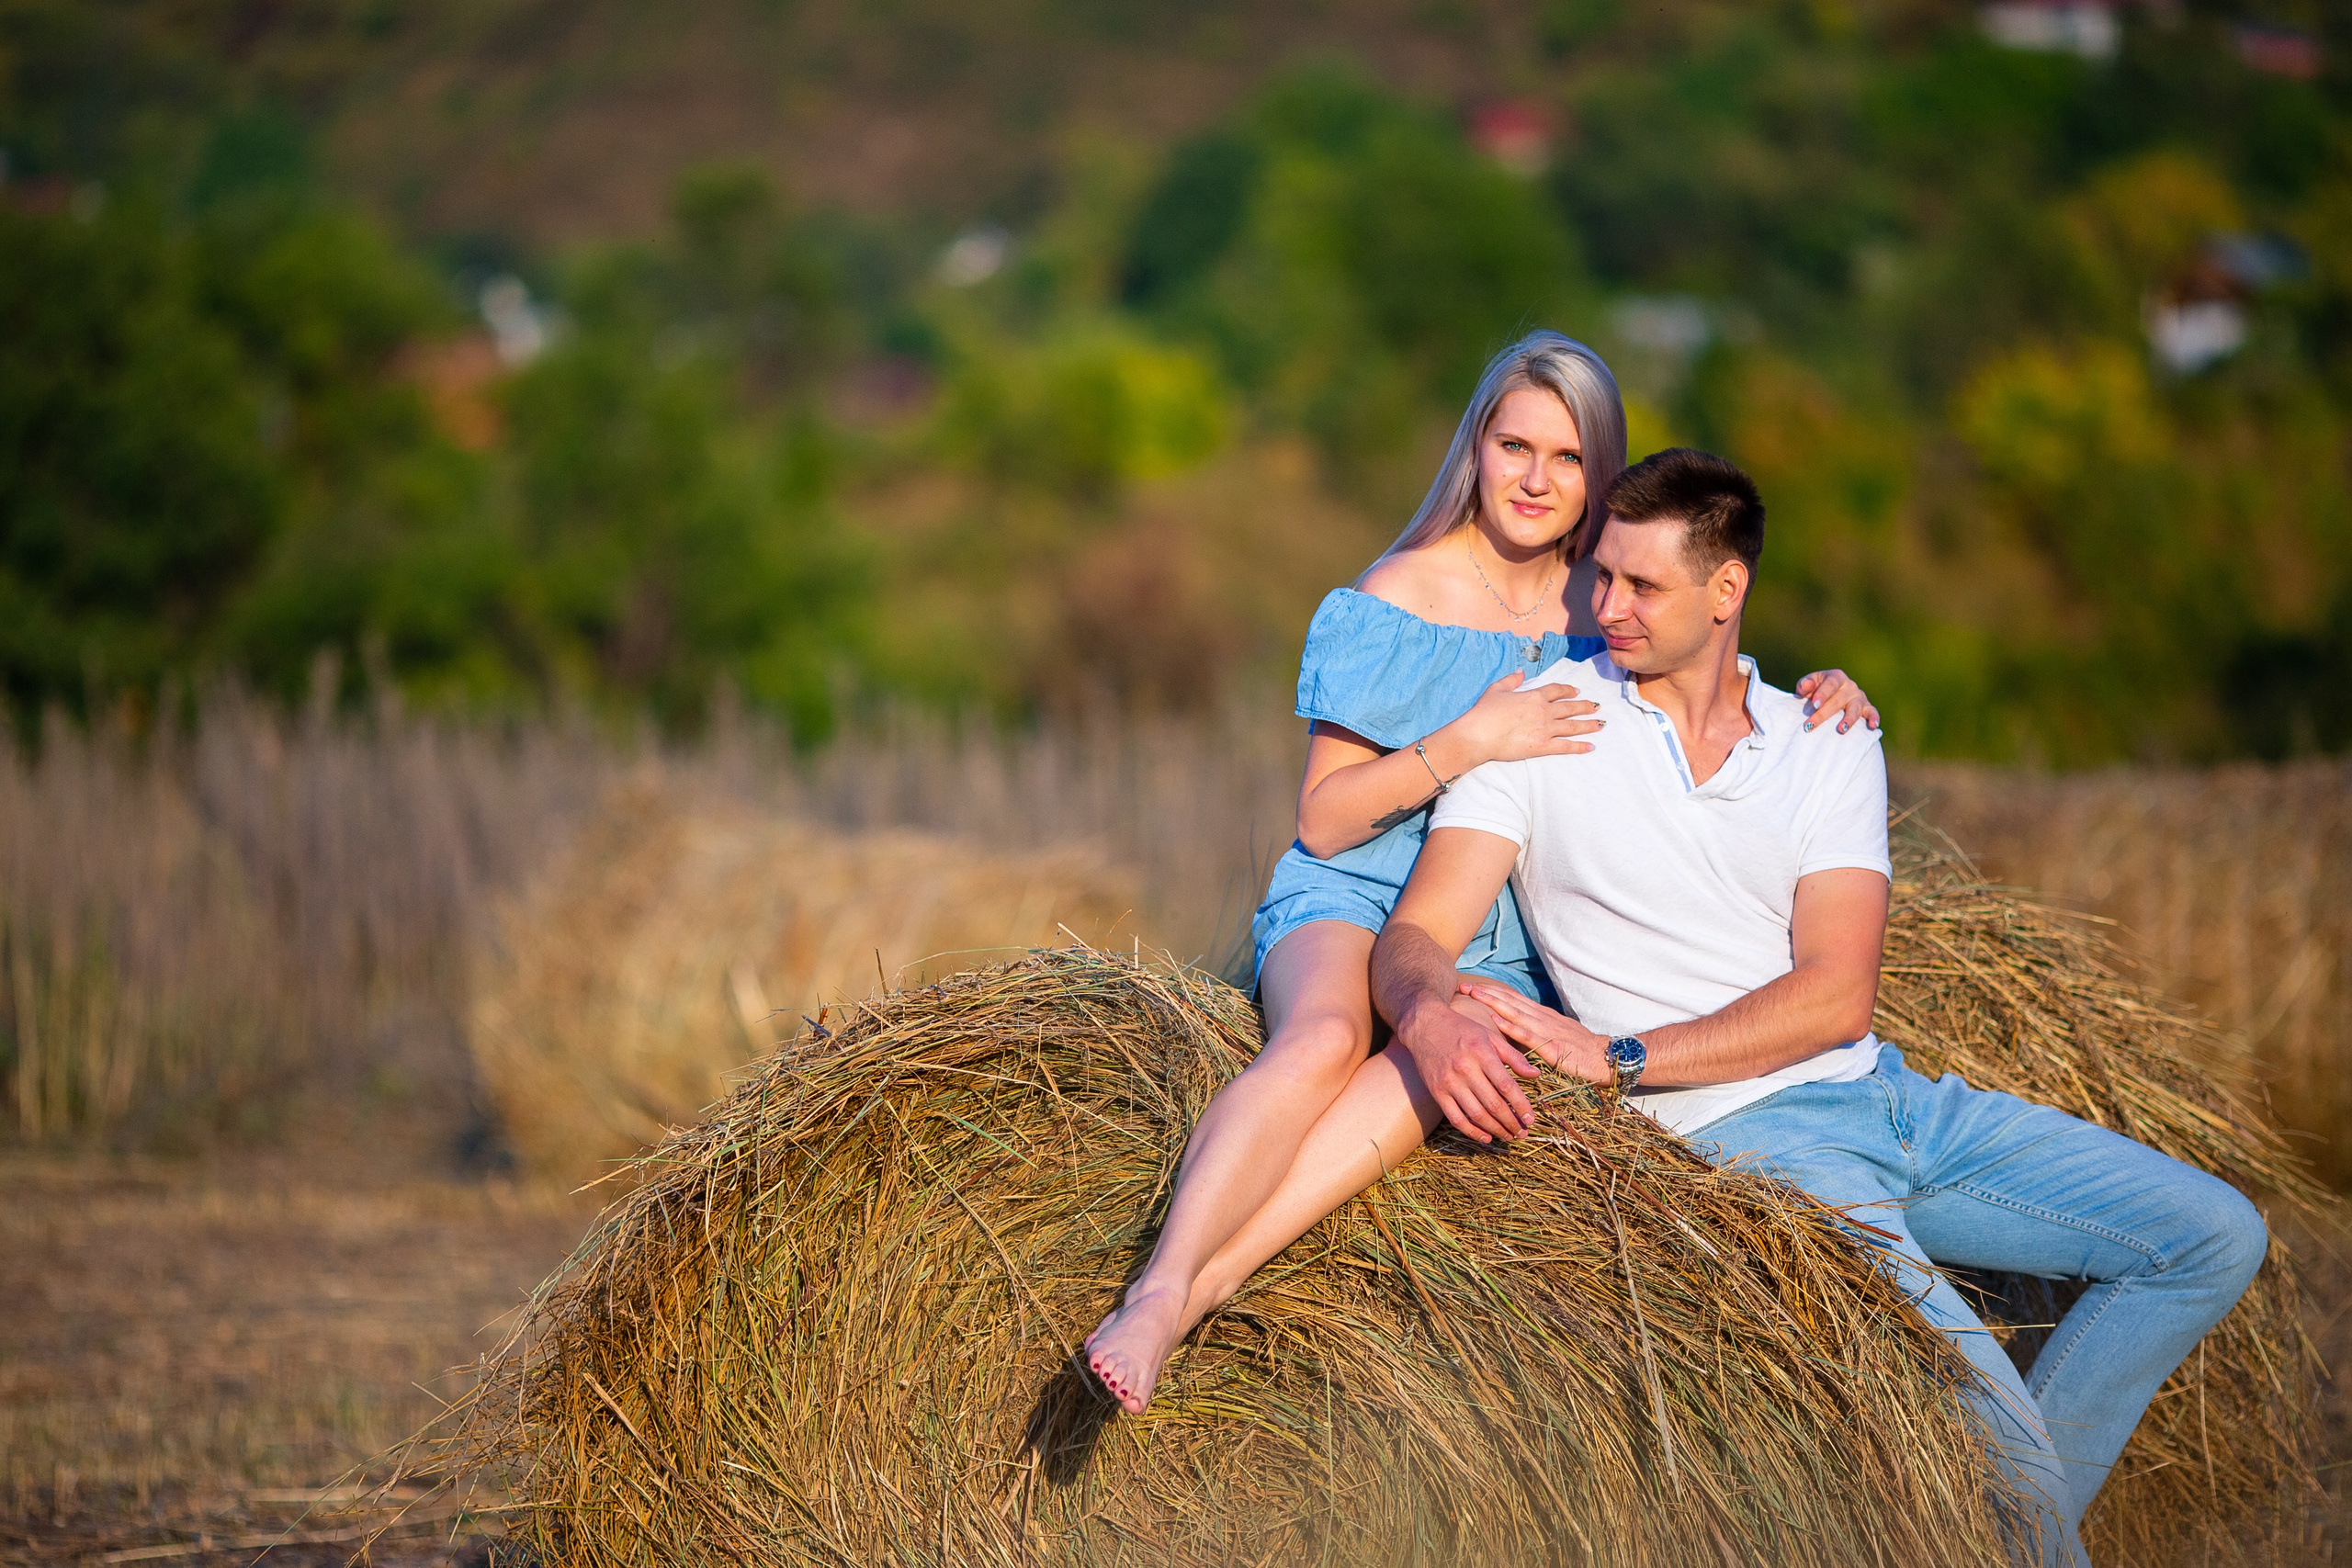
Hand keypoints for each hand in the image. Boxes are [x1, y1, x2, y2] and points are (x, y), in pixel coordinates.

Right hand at [1395, 995, 1541, 1143]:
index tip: (1530, 1119)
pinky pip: (1455, 1117)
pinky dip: (1471, 1131)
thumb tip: (1536, 1075)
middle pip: (1493, 1104)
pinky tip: (1485, 1137)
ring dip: (1495, 1129)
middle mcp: (1465, 1069)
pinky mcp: (1436, 1091)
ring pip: (1476, 1114)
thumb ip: (1513, 1056)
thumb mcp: (1490, 1035)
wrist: (1424, 1024)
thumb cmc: (1461, 1029)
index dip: (1521, 1105)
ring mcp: (1449, 1082)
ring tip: (1508, 1136)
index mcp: (1481, 1053)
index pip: (1506, 1086)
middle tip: (1522, 1133)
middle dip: (1511, 1122)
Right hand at [1452, 672, 1602, 766]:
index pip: (1556, 691)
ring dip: (1588, 725)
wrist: (1479, 734)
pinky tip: (1590, 747)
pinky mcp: (1542, 746)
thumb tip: (1522, 672)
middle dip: (1585, 707)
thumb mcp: (1496, 689)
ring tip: (1601, 724)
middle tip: (1596, 707)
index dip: (1568, 690)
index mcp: (1533, 696)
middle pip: (1570, 707)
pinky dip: (1579, 747)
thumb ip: (1511, 679)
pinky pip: (1565, 746)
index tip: (1576, 691)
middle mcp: (1543, 711)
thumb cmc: (1484, 712)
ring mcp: (1545, 729)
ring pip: (1573, 726)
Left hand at [1458, 982, 1610, 1082]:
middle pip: (1510, 1001)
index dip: (1493, 992)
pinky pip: (1528, 1036)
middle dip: (1487, 993)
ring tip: (1475, 994)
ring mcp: (1547, 1031)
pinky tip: (1496, 1020)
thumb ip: (1537, 1032)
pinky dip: (1511, 1027)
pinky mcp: (1552, 1047)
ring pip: (1515, 1012)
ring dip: (1493, 1002)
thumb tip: (1516, 1032)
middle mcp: (1542, 1018)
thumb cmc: (1581, 1050)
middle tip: (1464, 985)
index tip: (1473, 986)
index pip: (1513, 1000)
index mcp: (1542, 1016)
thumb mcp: (1556, 1036)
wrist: (1607, 1058)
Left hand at [1795, 669, 1880, 733]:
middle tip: (1811, 725)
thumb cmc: (1815, 691)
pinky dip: (1874, 718)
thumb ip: (1804, 685)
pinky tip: (1873, 726)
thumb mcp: (1808, 686)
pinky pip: (1872, 712)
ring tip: (1841, 729)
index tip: (1814, 705)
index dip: (1822, 694)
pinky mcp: (1866, 707)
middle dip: (1824, 714)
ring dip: (1849, 719)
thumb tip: (1806, 686)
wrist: (1828, 697)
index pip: (1830, 684)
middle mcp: (1849, 686)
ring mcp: (1859, 697)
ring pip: (1855, 707)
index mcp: (1836, 677)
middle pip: (1838, 700)